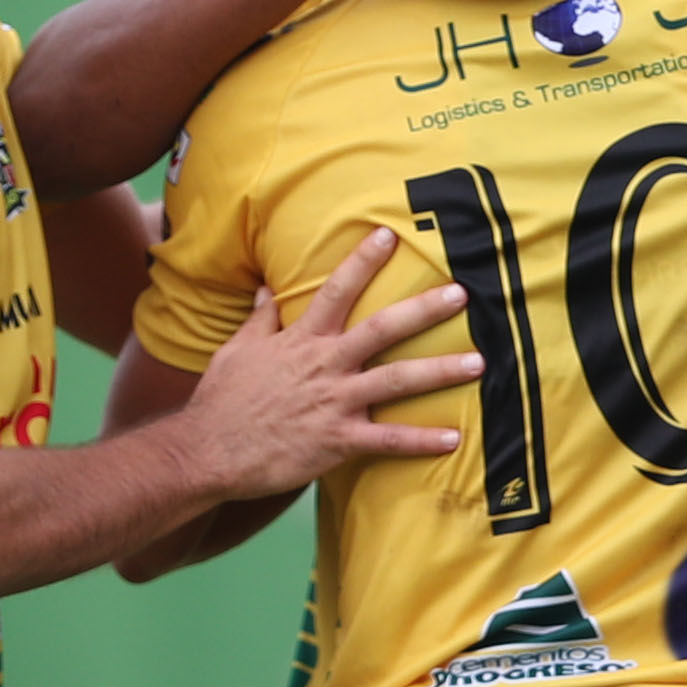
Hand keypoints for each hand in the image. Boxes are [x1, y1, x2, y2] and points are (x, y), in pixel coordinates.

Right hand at [178, 227, 483, 496]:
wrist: (207, 451)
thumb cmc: (221, 401)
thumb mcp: (236, 350)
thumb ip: (260, 319)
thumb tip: (268, 289)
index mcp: (300, 340)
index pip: (336, 290)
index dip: (362, 261)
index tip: (388, 235)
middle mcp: (323, 364)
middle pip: (382, 329)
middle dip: (424, 309)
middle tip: (462, 293)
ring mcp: (334, 402)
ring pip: (397, 380)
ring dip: (440, 370)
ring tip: (479, 363)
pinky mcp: (337, 441)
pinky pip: (387, 440)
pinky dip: (422, 440)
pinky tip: (454, 437)